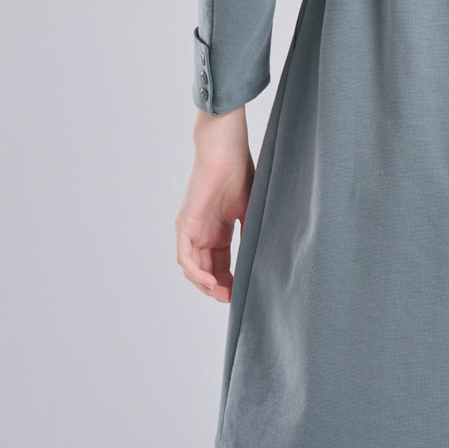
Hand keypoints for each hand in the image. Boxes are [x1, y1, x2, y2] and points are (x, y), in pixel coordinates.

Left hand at [176, 106, 253, 303]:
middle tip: (235, 298)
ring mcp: (191, 228)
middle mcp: (202, 231)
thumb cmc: (241, 171)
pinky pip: (186, 257)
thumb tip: (263, 260)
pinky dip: (197, 273)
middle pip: (206, 270)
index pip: (220, 264)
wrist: (226, 149)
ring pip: (193, 268)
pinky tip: (213, 282)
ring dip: (207, 285)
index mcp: (218, 228)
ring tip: (226, 295)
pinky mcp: (185, 224)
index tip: (244, 292)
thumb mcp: (250, 210)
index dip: (230, 280)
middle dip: (219, 288)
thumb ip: (251, 234)